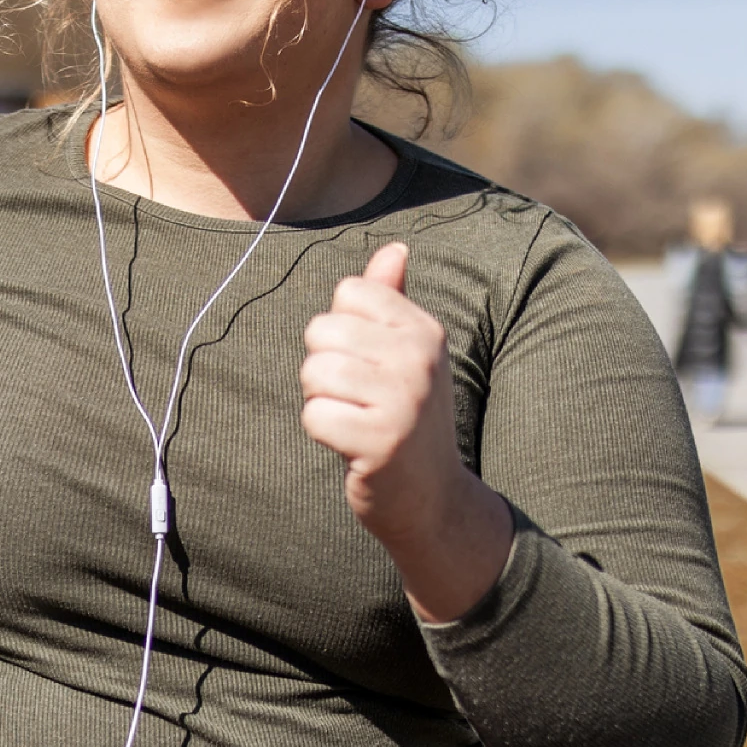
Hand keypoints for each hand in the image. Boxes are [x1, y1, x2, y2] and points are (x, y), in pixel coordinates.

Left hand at [301, 243, 515, 621]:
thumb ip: (393, 300)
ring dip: (322, 401)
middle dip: (324, 366)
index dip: (341, 330)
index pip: (349, 292)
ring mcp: (403, 399)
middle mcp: (419, 358)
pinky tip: (351, 445)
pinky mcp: (381, 441)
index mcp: (424, 330)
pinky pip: (314, 415)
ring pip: (314, 372)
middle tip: (357, 399)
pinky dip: (322, 433)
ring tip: (354, 420)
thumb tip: (394, 248)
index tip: (367, 364)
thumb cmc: (406, 417)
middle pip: (323, 330)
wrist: (433, 498)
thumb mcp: (409, 355)